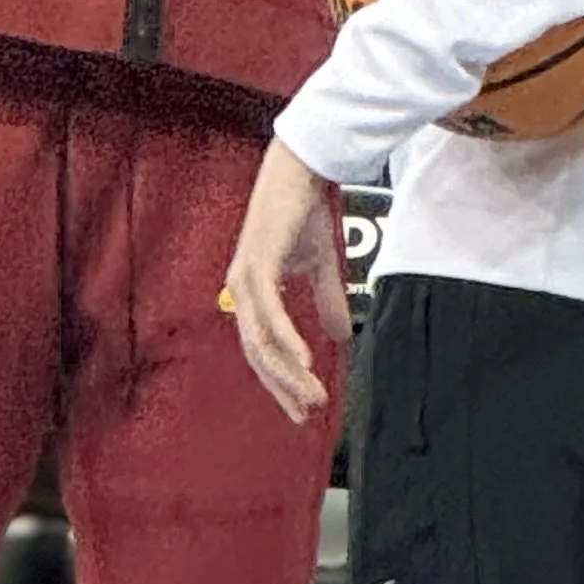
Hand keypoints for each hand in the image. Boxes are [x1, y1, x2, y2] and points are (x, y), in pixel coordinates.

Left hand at [222, 140, 350, 426]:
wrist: (302, 171)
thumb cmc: (304, 212)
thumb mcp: (322, 266)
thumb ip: (327, 302)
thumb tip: (341, 337)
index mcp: (252, 293)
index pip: (262, 349)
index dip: (281, 380)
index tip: (300, 406)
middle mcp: (241, 291)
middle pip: (258, 354)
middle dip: (283, 387)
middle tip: (306, 412)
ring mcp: (245, 280)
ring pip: (261, 342)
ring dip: (287, 372)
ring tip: (310, 394)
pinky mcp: (257, 266)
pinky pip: (269, 315)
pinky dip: (285, 340)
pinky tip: (302, 362)